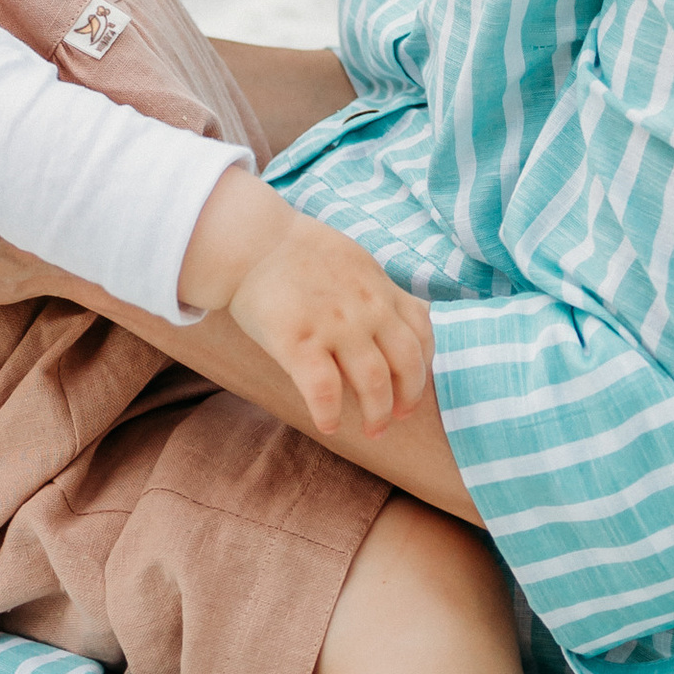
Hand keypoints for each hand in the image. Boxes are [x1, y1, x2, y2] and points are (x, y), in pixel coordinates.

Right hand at [178, 168, 434, 435]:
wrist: (251, 242)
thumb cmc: (297, 253)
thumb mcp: (355, 261)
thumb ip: (377, 291)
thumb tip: (393, 321)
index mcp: (381, 289)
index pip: (422, 333)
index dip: (423, 367)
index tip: (411, 386)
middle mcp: (368, 308)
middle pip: (407, 364)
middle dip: (407, 398)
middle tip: (395, 417)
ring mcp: (335, 325)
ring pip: (374, 382)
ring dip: (377, 413)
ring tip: (372, 430)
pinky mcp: (299, 341)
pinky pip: (325, 391)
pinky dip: (331, 414)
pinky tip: (328, 424)